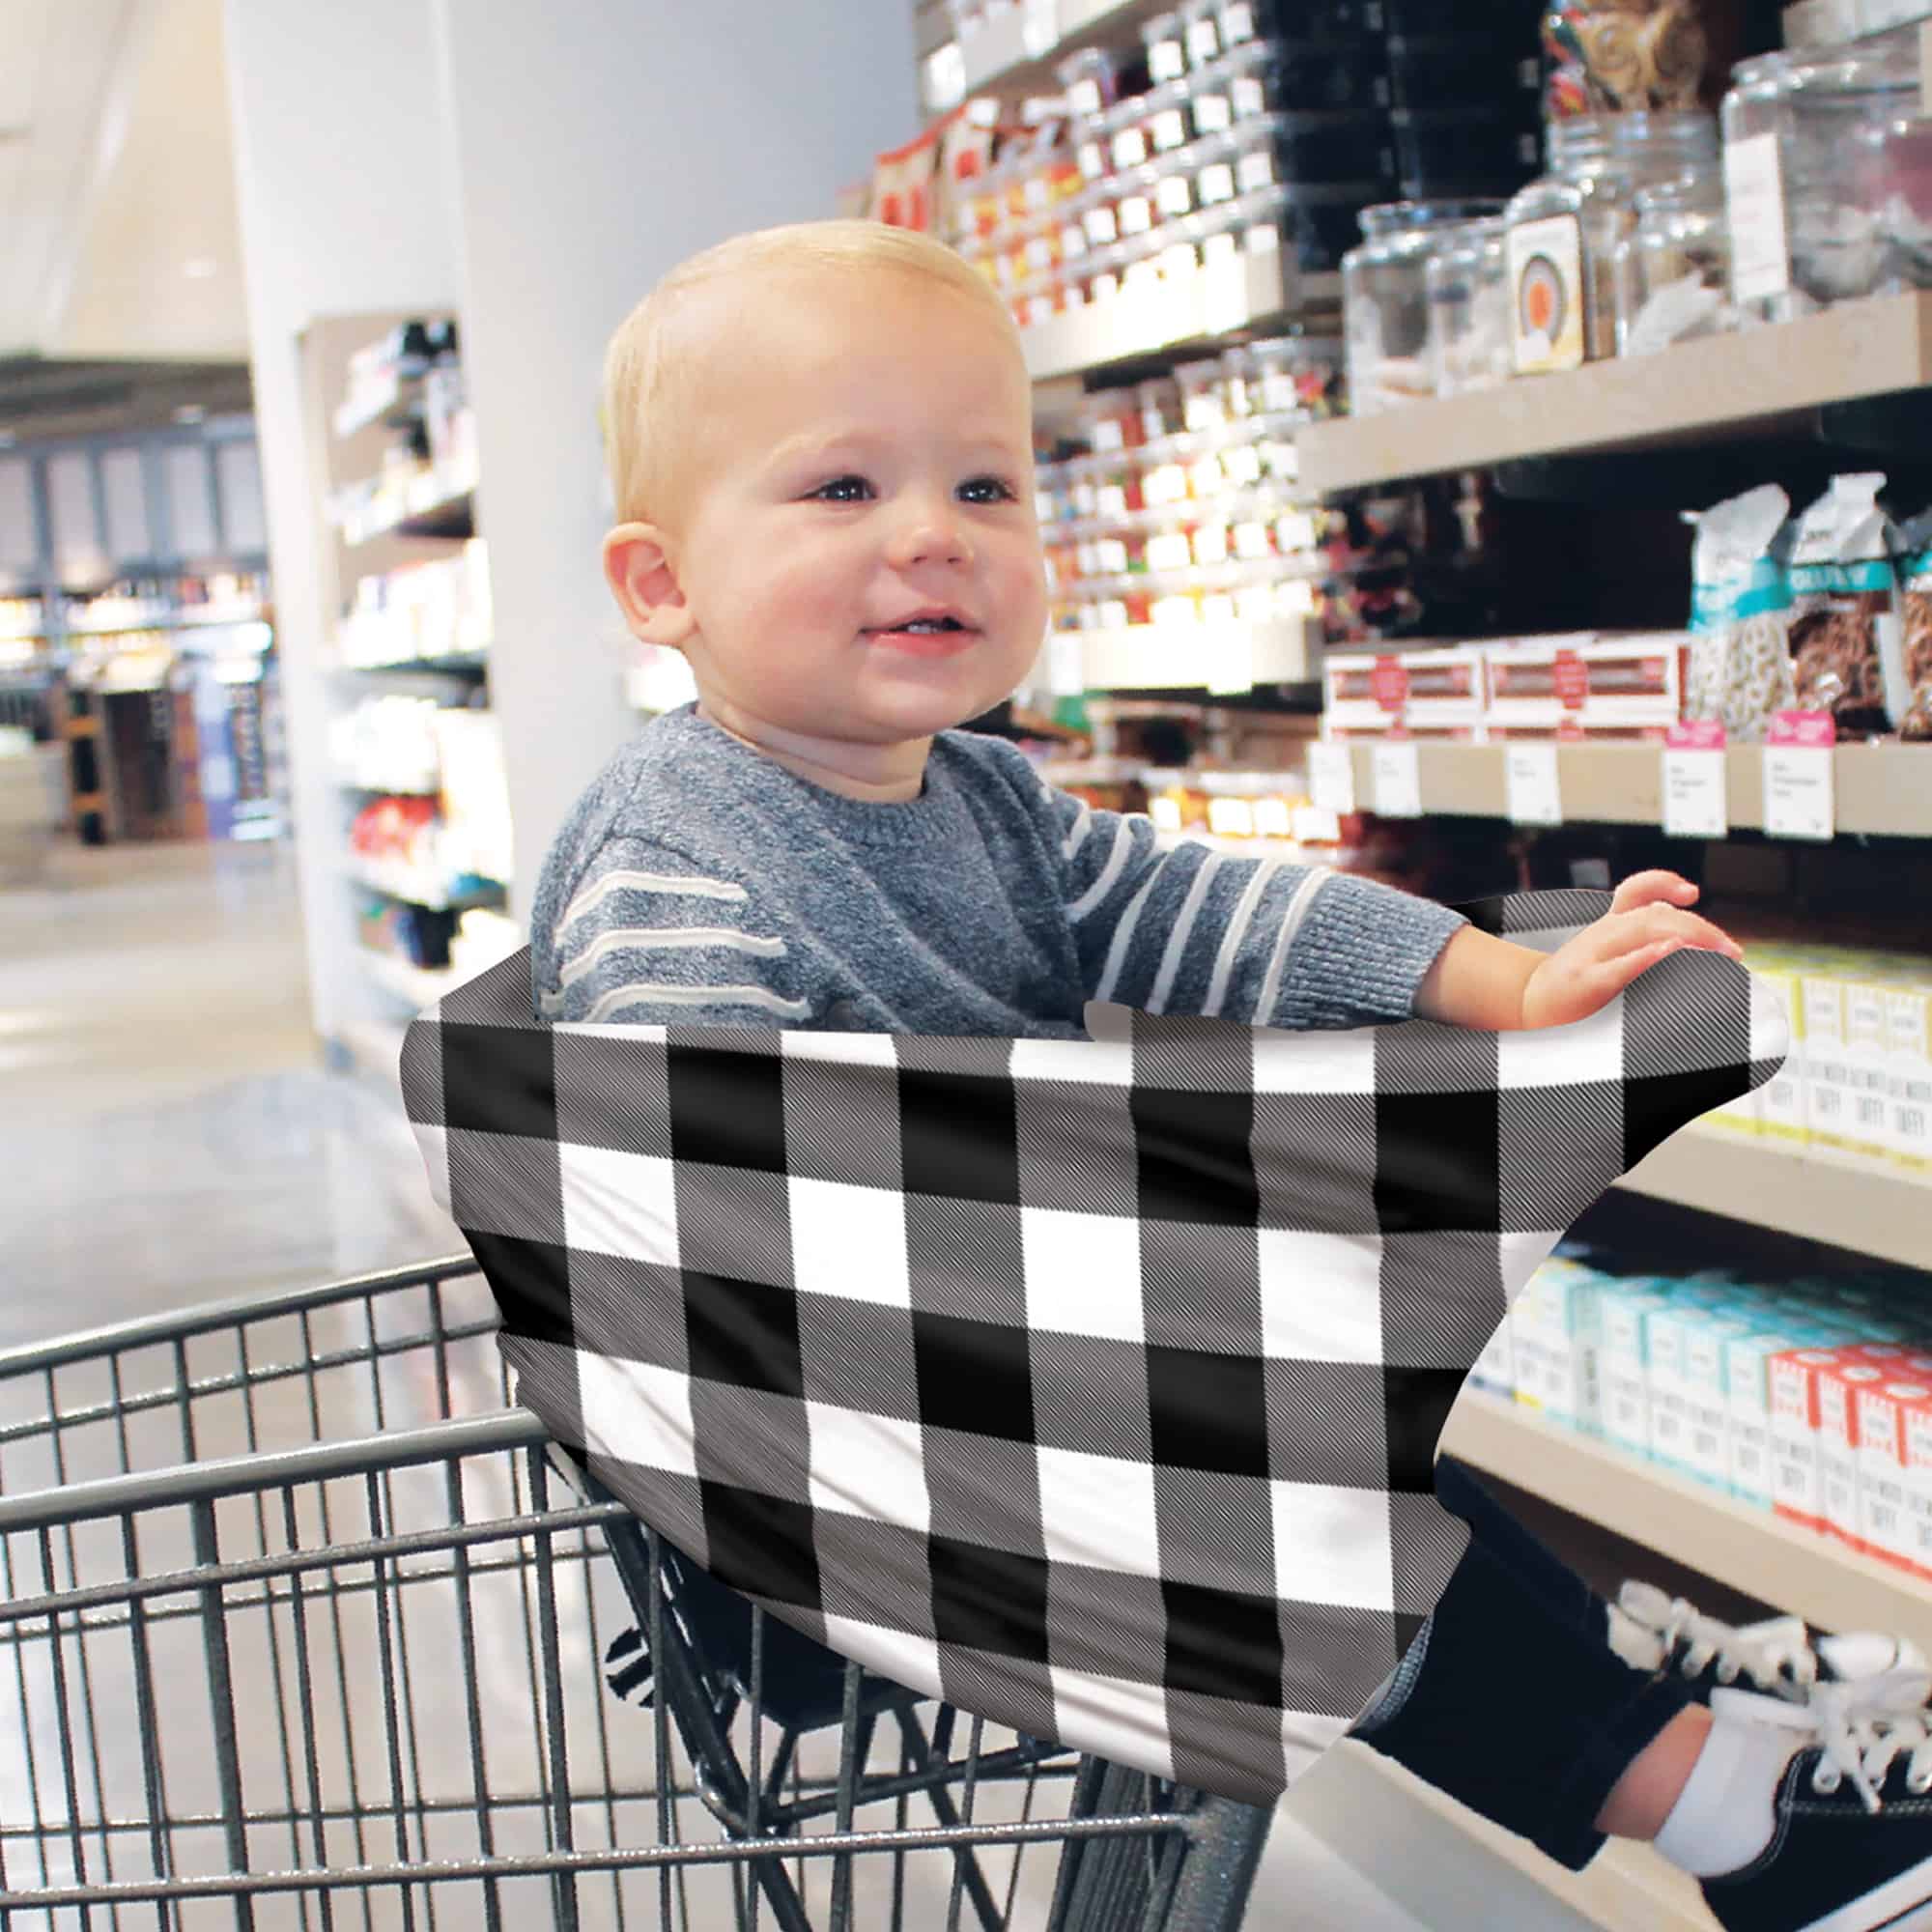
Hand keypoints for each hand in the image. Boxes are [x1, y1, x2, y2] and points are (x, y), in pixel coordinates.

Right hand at [1521, 872, 1743, 1029]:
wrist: (1524, 1006)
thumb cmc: (1571, 985)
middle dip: (1700, 929)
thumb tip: (1676, 925)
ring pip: (1643, 929)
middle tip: (1733, 953)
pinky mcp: (1586, 983)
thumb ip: (1634, 936)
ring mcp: (1592, 955)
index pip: (1636, 890)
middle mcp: (1603, 933)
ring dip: (1686, 936)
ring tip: (1717, 952)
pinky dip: (1646, 957)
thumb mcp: (1599, 952)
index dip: (1665, 882)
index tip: (1692, 892)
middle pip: (1655, 914)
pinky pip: (1620, 966)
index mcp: (1608, 926)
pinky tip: (1668, 953)